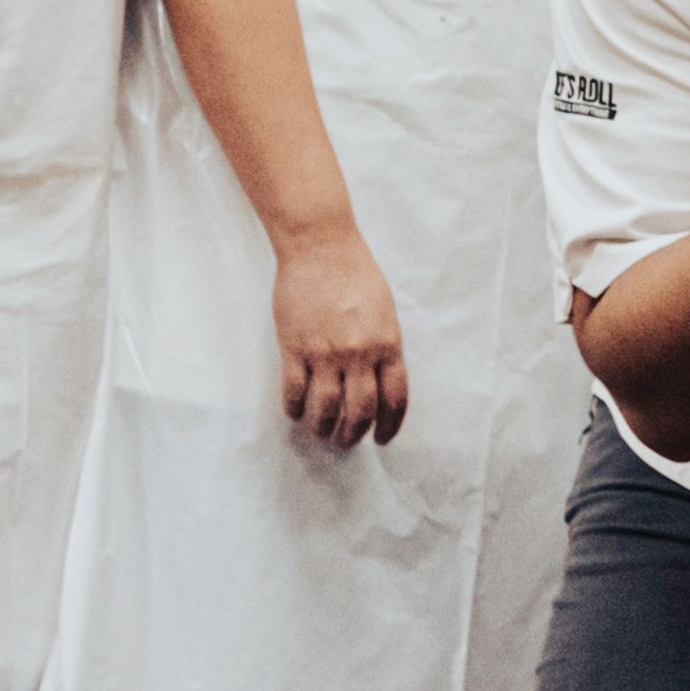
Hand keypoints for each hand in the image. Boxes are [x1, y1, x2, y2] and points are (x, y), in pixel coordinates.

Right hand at [269, 219, 409, 448]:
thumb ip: (383, 348)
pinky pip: (294, 391)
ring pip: (326, 408)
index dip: (390, 426)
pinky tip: (295, 413)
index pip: (395, 399)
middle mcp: (359, 353)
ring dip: (323, 428)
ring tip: (320, 432)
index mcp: (388, 344)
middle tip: (345, 442)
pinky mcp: (294, 347)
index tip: (383, 440)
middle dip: (353, 435)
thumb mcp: (385, 312)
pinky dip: (294, 409)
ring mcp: (325, 352)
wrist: (321, 248)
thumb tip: (378, 382)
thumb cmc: (357, 275)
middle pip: (360, 412)